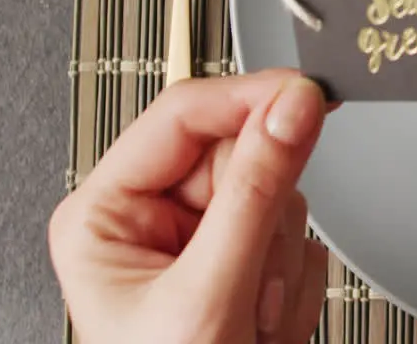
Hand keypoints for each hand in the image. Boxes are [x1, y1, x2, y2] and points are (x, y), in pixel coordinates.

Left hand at [48, 71, 332, 343]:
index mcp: (107, 212)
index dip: (251, 99)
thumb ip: (257, 194)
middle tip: (252, 281)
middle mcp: (152, 218)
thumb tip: (292, 110)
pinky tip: (263, 322)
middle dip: (265, 223)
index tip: (309, 96)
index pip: (185, 114)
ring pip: (281, 197)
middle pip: (242, 155)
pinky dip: (295, 284)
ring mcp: (203, 239)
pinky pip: (299, 237)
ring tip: (253, 317)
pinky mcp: (245, 260)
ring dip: (281, 264)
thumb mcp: (211, 295)